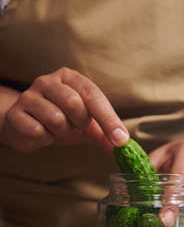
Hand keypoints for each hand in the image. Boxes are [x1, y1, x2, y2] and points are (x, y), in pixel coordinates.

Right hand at [1, 67, 128, 151]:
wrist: (27, 128)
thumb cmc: (61, 121)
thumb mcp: (87, 126)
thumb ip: (106, 135)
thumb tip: (124, 148)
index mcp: (70, 78)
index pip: (93, 94)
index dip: (109, 119)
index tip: (121, 140)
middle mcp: (48, 81)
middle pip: (74, 103)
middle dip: (79, 123)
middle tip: (76, 127)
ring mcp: (29, 95)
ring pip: (55, 118)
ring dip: (62, 133)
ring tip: (57, 130)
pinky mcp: (16, 113)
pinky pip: (38, 130)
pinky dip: (45, 138)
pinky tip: (42, 134)